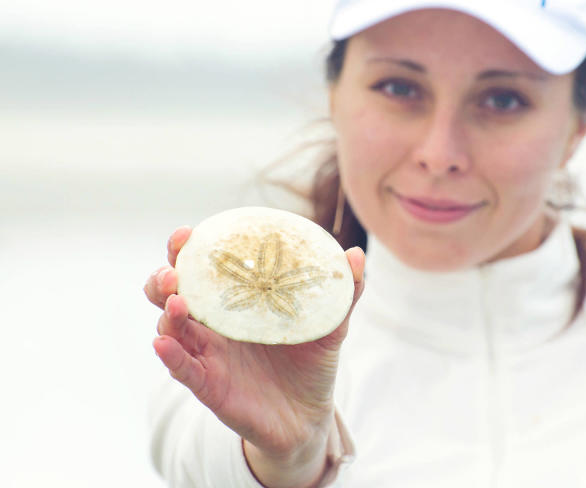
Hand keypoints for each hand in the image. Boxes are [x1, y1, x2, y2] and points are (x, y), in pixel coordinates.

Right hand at [144, 226, 364, 487]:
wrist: (310, 417)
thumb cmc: (311, 362)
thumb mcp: (330, 324)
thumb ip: (343, 292)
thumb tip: (357, 255)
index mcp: (236, 302)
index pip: (202, 269)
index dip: (187, 249)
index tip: (190, 233)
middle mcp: (213, 326)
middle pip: (170, 294)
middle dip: (164, 276)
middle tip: (175, 269)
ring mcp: (207, 355)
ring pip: (171, 328)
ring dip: (168, 312)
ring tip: (178, 302)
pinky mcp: (209, 386)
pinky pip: (182, 370)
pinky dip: (170, 356)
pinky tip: (163, 344)